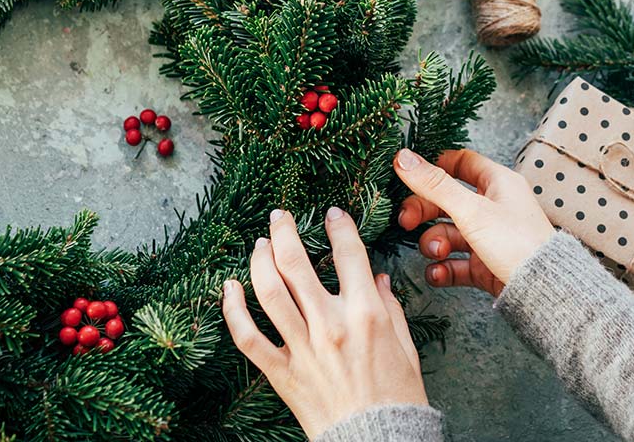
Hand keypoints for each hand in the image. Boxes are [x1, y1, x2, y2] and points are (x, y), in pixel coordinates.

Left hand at [222, 207, 427, 439]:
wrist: (378, 440)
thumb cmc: (398, 396)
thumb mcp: (404, 345)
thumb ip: (389, 306)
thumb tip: (377, 276)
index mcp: (365, 314)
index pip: (348, 254)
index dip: (339, 227)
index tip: (332, 214)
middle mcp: (330, 325)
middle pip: (295, 264)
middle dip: (284, 231)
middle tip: (279, 217)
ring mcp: (303, 348)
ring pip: (268, 293)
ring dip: (259, 261)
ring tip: (260, 244)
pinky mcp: (282, 372)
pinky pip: (248, 337)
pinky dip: (233, 310)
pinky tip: (229, 288)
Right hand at [394, 148, 553, 295]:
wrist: (542, 290)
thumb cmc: (517, 242)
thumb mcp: (471, 209)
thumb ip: (434, 184)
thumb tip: (403, 157)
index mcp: (497, 183)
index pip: (461, 163)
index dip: (435, 168)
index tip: (411, 177)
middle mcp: (494, 207)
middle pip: (447, 200)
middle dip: (424, 212)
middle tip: (406, 221)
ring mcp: (488, 237)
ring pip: (448, 233)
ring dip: (434, 243)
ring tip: (437, 252)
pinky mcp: (484, 265)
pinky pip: (454, 262)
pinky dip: (443, 268)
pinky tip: (439, 272)